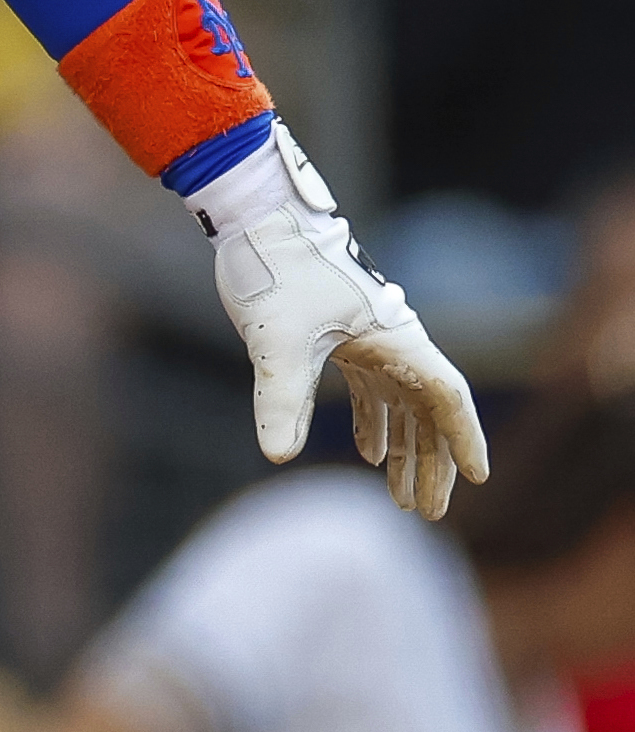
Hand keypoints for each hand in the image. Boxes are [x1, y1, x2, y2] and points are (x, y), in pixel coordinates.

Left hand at [206, 125, 486, 517]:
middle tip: (427, 512)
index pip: (447, 396)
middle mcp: (392, 339)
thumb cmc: (274, 270)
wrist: (254, 219)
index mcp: (396, 337)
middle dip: (431, 463)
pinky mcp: (338, 335)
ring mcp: (367, 338)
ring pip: (400, 404)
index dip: (464, 438)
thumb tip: (277, 455)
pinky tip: (369, 453)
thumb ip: (280, 397)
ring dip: (403, 449)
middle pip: (427, 411)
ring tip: (401, 498)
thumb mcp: (276, 340)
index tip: (477, 479)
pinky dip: (372, 421)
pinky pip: (370, 388)